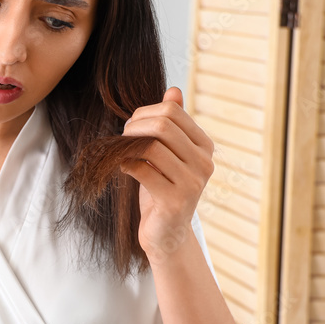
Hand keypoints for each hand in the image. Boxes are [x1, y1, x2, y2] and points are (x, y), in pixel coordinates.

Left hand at [119, 87, 214, 263]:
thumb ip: (172, 124)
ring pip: (152, 147)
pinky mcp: (175, 200)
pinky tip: (122, 167)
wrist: (166, 233)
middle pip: (163, 126)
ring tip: (120, 153)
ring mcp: (192, 182)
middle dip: (134, 127)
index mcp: (204, 146)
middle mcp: (204, 162)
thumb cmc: (162, 188)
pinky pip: (143, 171)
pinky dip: (126, 165)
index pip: (172, 112)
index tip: (131, 126)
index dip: (144, 113)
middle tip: (122, 138)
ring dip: (128, 146)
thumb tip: (173, 90)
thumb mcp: (168, 153)